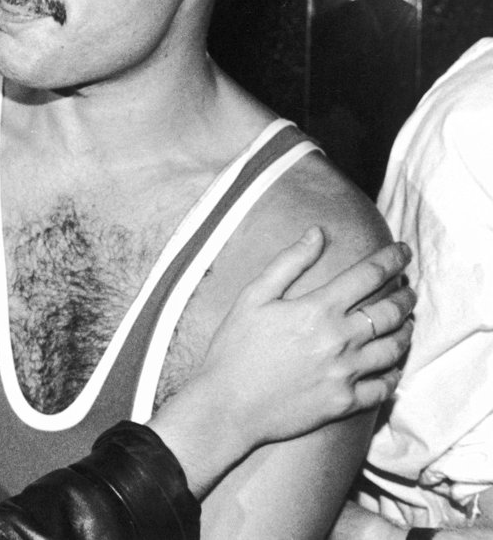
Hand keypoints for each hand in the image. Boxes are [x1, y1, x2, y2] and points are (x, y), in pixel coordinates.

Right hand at [199, 228, 414, 447]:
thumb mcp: (253, 297)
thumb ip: (289, 263)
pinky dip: (395, 374)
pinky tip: (393, 366)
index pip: (368, 275)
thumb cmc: (235, 348)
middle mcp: (340, 339)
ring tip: (407, 323)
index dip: (391, 259)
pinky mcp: (345, 402)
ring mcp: (346, 373)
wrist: (227, 405)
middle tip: (409, 290)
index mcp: (318, 309)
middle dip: (405, 296)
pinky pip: (384, 387)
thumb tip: (317, 233)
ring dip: (406, 331)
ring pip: (394, 348)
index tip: (403, 250)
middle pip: (390, 311)